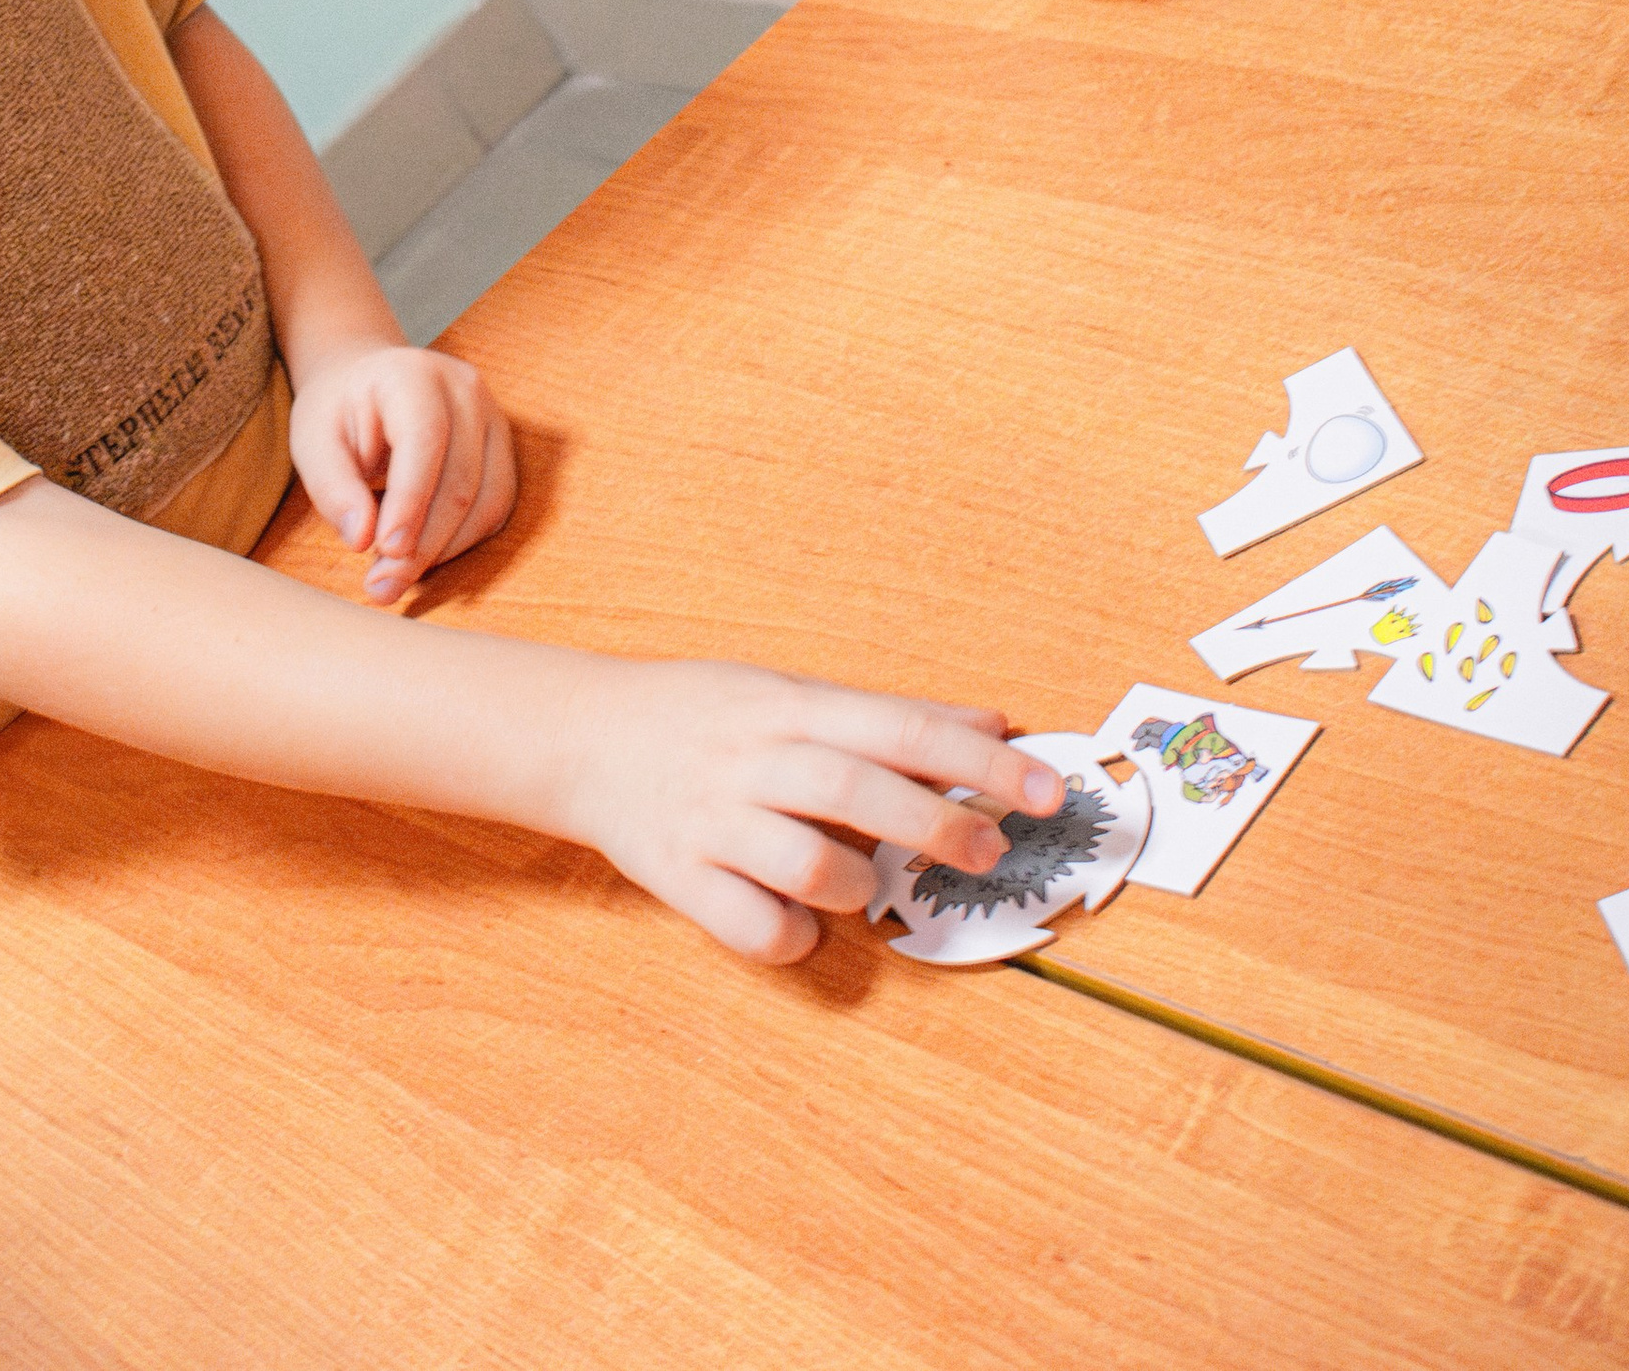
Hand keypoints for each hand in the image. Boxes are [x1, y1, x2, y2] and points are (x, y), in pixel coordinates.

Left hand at [288, 339, 517, 604]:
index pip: (425, 439)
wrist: (369, 384)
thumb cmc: (337, 413)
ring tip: (396, 576)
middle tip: (382, 585)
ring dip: (444, 549)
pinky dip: (464, 540)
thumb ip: (333, 488)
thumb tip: (362, 540)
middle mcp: (464, 388)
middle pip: (460, 477)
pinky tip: (425, 553)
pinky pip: (497, 504)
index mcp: (411, 374)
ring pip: (488, 498)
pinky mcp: (502, 446)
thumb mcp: (313, 441)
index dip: (410, 501)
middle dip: (423, 542)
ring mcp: (492, 415)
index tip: (383, 550)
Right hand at [556, 660, 1063, 961]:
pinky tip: (802, 923)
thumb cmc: (702, 712)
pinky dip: (792, 937)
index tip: (1047, 790)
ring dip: (857, 885)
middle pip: (857, 792)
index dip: (980, 763)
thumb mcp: (792, 691)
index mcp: (787, 707)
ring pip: (806, 865)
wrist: (581, 734)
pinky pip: (751, 926)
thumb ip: (887, 715)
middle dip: (938, 826)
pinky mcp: (678, 877)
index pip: (900, 729)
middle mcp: (751, 760)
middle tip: (989, 852)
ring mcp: (712, 820)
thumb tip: (991, 724)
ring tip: (865, 885)